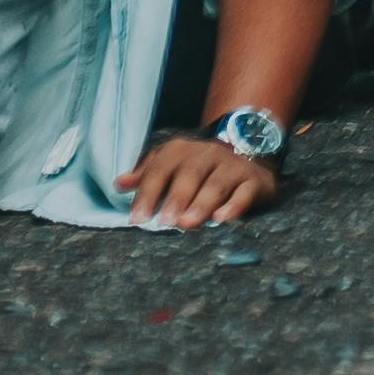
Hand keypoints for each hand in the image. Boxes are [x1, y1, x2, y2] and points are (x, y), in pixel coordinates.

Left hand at [119, 131, 281, 230]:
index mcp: (182, 151)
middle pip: (190, 174)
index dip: (147, 193)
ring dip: (201, 204)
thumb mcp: (171, 166)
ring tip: (187, 223)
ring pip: (216, 184)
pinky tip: (221, 219)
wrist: (246, 156)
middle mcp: (208, 153)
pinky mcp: (254, 181)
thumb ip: (147, 176)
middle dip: (176, 198)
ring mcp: (233, 166)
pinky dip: (233, 206)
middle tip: (165, 222)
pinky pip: (243, 193)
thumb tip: (119, 184)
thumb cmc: (199, 170)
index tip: (137, 219)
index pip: (161, 169)